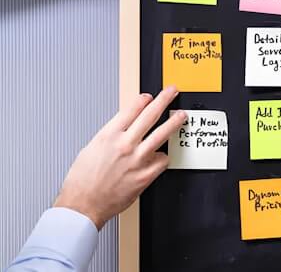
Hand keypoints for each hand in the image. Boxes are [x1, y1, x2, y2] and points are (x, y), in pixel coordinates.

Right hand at [53, 87, 185, 228]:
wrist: (83, 205)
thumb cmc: (82, 181)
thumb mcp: (90, 149)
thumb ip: (110, 137)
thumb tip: (123, 128)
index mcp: (108, 136)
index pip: (130, 109)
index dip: (142, 100)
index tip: (148, 96)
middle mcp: (124, 145)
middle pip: (149, 115)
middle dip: (163, 100)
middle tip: (172, 92)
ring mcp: (137, 159)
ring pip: (161, 134)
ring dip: (174, 122)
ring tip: (181, 115)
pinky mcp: (145, 175)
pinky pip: (162, 160)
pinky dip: (163, 156)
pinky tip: (162, 155)